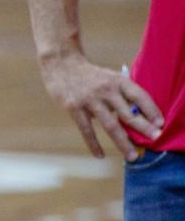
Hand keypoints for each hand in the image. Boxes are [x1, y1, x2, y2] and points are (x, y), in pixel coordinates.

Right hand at [39, 52, 162, 160]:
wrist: (61, 64)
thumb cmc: (89, 75)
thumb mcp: (109, 78)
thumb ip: (121, 95)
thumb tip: (135, 118)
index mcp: (117, 81)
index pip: (139, 96)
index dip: (151, 110)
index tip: (160, 123)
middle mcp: (106, 90)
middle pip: (128, 114)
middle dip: (143, 128)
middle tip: (155, 139)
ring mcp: (90, 100)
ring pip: (110, 125)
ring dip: (123, 142)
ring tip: (132, 156)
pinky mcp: (74, 108)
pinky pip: (87, 130)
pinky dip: (94, 145)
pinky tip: (100, 155)